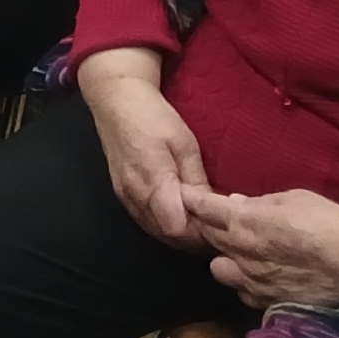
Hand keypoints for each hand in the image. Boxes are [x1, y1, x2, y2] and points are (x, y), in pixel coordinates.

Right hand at [82, 53, 212, 244]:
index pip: (179, 229)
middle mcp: (135, 197)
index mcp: (153, 182)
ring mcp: (125, 199)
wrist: (115, 100)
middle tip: (221, 226)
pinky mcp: (122, 196)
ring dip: (183, 234)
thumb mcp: (185, 143)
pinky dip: (167, 226)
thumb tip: (214, 208)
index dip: (202, 232)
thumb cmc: (153, 116)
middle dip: (197, 237)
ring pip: (158, 233)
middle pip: (169, 237)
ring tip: (207, 222)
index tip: (223, 224)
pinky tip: (184, 216)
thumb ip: (196, 179)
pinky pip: (148, 223)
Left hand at [189, 185, 338, 310]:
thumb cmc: (329, 222)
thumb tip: (235, 204)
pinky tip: (258, 277)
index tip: (182, 195)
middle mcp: (239, 253)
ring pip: (219, 270)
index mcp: (243, 221)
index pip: (202, 208)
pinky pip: (243, 294)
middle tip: (213, 221)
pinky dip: (245, 284)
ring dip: (224, 259)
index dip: (191, 200)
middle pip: (206, 238)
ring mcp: (252, 281)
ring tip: (239, 253)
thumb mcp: (293, 199)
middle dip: (206, 227)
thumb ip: (259, 203)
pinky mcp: (269, 302)